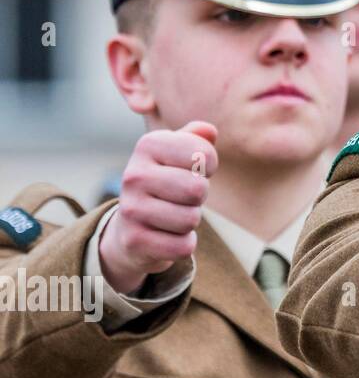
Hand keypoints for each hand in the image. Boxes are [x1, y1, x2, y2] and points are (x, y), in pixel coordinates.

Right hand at [99, 121, 217, 295]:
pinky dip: (183, 244)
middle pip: (198, 190)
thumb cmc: (167, 181)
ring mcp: (130, 208)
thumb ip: (197, 138)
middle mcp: (133, 174)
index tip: (194, 169)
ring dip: (190, 221)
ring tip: (173, 214)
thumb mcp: (178, 153)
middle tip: (183, 196)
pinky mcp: (133, 240)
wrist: (131, 225)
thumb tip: (209, 131)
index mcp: (148, 145)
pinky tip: (167, 236)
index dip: (208, 165)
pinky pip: (183, 246)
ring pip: (191, 219)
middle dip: (199, 196)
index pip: (203, 154)